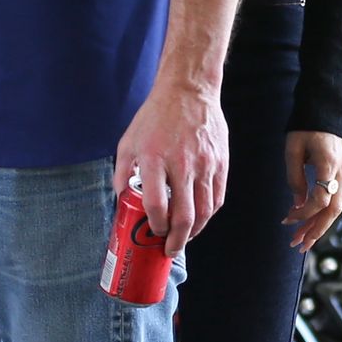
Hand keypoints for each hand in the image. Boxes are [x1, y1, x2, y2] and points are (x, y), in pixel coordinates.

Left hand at [115, 79, 227, 256]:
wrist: (188, 91)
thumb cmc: (155, 117)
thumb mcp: (128, 141)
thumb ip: (121, 172)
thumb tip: (121, 200)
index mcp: (154, 158)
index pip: (156, 204)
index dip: (155, 225)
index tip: (153, 232)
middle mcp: (181, 163)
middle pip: (183, 215)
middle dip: (176, 240)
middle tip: (170, 250)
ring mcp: (205, 163)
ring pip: (204, 211)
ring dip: (194, 232)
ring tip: (184, 238)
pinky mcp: (220, 162)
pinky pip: (217, 197)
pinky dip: (209, 214)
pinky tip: (200, 219)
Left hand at [283, 129, 341, 252]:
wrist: (324, 110)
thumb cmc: (304, 127)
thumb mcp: (292, 149)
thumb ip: (295, 177)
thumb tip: (296, 204)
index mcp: (328, 164)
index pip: (320, 199)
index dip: (304, 213)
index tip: (288, 219)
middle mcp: (340, 171)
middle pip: (333, 210)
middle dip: (316, 230)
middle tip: (298, 245)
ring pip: (335, 207)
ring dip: (319, 225)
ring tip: (301, 240)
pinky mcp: (341, 173)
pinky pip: (334, 198)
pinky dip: (321, 212)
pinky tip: (307, 221)